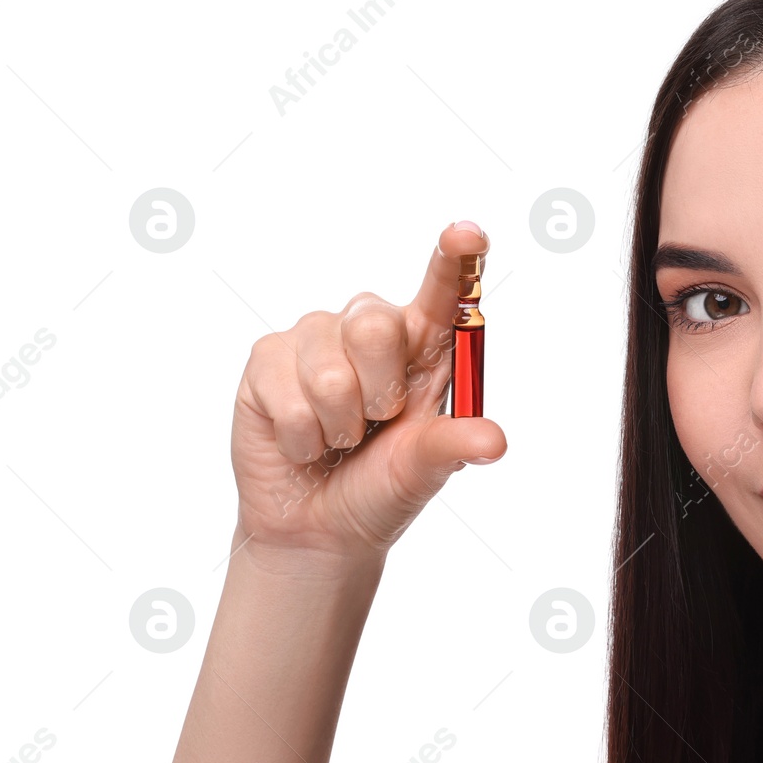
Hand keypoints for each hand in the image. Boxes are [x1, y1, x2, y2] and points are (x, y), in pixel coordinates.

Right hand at [228, 222, 505, 566]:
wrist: (318, 529)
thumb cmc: (380, 489)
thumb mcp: (423, 471)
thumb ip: (453, 446)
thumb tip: (494, 441)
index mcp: (424, 348)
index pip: (444, 292)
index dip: (456, 259)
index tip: (468, 233)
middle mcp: (372, 332)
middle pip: (374, 323)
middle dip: (378, 392)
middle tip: (376, 422)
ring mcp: (317, 340)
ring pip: (329, 367)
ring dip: (337, 424)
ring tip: (339, 439)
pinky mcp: (269, 359)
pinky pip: (285, 390)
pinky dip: (300, 434)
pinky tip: (303, 442)